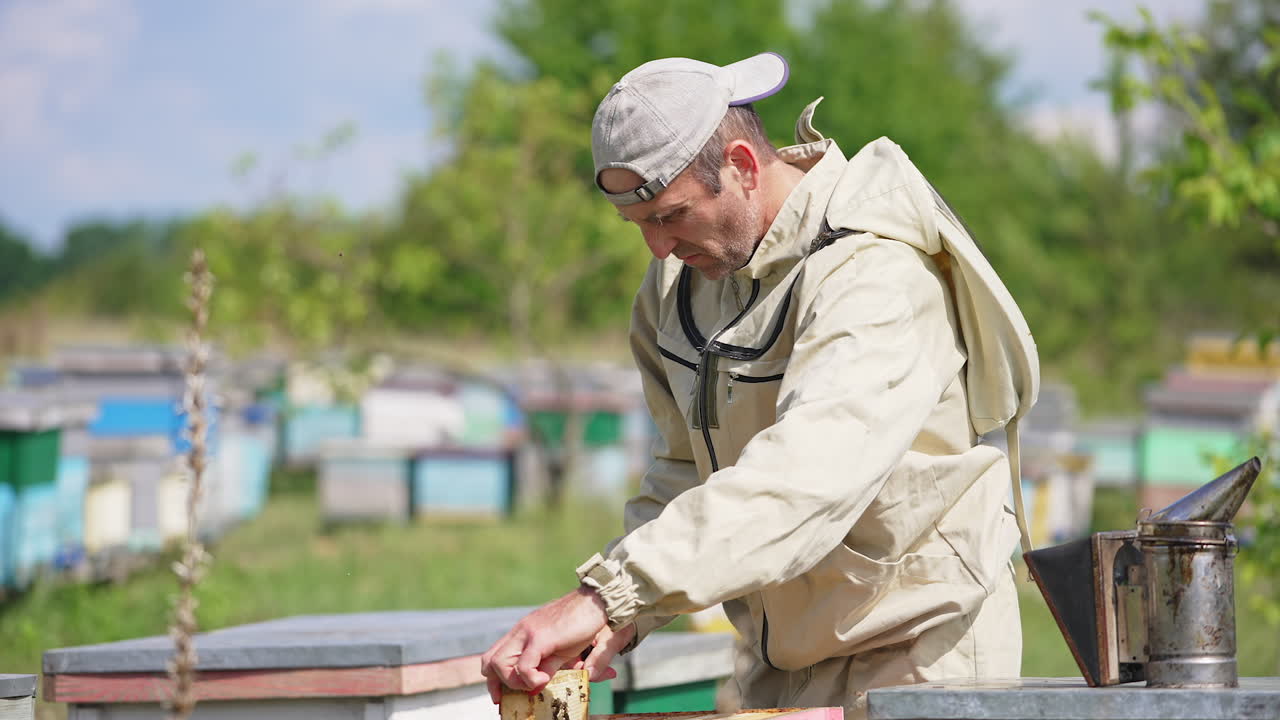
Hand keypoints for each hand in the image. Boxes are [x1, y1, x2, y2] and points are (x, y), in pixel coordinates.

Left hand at [479, 586, 634, 703]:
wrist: (596, 602)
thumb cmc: (581, 625)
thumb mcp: (561, 651)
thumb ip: (547, 667)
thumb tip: (536, 686)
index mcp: (522, 633)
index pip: (492, 657)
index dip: (493, 680)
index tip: (501, 696)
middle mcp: (520, 631)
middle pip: (489, 661)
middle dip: (499, 684)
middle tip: (517, 695)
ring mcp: (527, 632)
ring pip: (499, 663)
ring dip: (515, 682)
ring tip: (537, 682)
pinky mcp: (540, 637)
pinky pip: (523, 665)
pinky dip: (531, 678)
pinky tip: (545, 678)